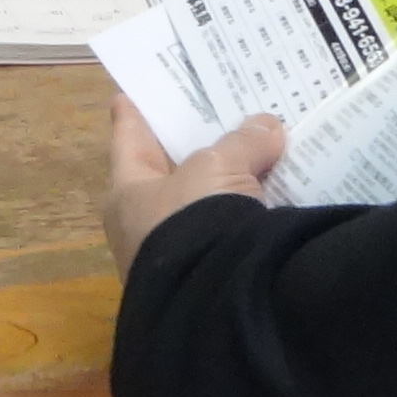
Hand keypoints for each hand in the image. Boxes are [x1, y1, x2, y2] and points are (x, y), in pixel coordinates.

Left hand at [106, 97, 282, 270]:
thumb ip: (241, 143)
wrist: (218, 299)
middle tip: (211, 114)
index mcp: (128, 194)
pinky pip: (229, 230)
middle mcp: (146, 224)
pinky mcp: (211, 274)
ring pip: (203, 203)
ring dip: (226, 182)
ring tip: (255, 151)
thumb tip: (267, 128)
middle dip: (191, 148)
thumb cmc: (194, 220)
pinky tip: (273, 197)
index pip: (129, 143)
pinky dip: (247, 212)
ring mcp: (178, 253)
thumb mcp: (218, 168)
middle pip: (169, 173)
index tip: (123, 96)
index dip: (131, 118)